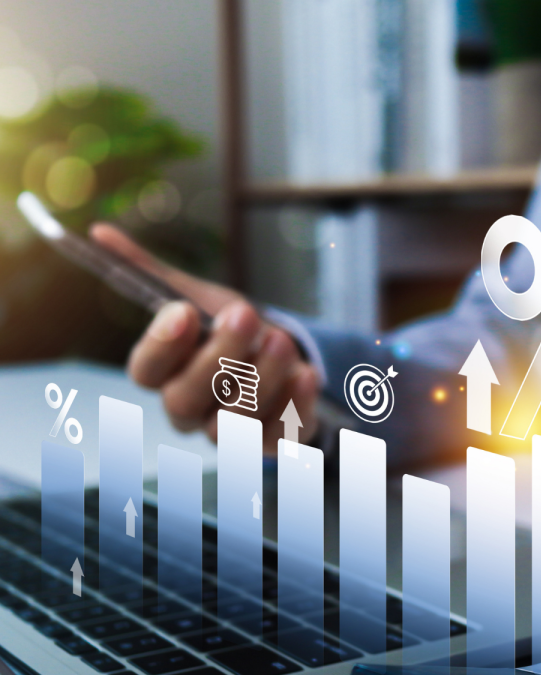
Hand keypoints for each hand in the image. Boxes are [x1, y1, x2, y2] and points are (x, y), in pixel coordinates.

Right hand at [90, 224, 319, 452]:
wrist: (283, 357)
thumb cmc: (233, 329)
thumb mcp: (200, 297)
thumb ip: (154, 274)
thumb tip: (100, 232)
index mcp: (166, 374)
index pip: (145, 371)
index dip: (160, 345)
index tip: (183, 310)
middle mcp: (191, 409)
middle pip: (185, 399)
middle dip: (217, 356)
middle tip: (245, 314)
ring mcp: (229, 433)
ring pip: (232, 423)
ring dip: (260, 379)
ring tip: (281, 340)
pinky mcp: (270, 442)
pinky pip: (278, 436)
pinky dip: (294, 404)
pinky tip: (307, 374)